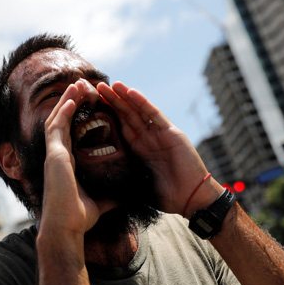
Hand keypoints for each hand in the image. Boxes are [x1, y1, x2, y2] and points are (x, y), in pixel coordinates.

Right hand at [40, 80, 115, 235]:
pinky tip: (71, 100)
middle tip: (83, 87)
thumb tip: (124, 194)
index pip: (72, 132)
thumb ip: (111, 194)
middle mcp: (58, 155)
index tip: (89, 103)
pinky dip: (63, 112)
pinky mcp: (54, 156)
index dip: (78, 116)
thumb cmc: (79, 217)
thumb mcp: (100, 201)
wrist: (67, 227)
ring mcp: (54, 154)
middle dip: (72, 102)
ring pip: (58, 119)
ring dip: (67, 101)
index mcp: (67, 163)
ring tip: (77, 85)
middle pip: (63, 121)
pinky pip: (57, 128)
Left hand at [97, 81, 221, 215]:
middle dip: (112, 101)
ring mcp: (159, 134)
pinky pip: (154, 114)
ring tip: (111, 84)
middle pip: (126, 115)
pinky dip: (142, 102)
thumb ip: (125, 176)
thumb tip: (100, 183)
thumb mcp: (139, 184)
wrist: (192, 200)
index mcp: (138, 149)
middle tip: (96, 87)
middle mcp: (148, 138)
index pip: (120, 127)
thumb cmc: (168, 196)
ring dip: (124, 96)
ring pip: (137, 110)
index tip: (91, 105)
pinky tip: (130, 92)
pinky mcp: (171, 133)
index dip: (106, 115)